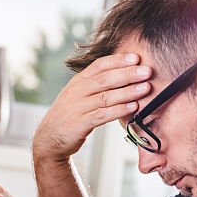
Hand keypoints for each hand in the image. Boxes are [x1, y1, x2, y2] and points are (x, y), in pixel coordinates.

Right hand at [33, 53, 152, 162]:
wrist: (49, 138)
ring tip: (145, 88)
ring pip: (105, 96)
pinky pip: (102, 115)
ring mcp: (77, 107)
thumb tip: (126, 75)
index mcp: (78, 81)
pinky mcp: (79, 123)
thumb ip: (97, 85)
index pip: (99, 65)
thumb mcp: (80, 95)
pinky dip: (119, 110)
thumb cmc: (71, 115)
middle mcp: (77, 91)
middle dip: (128, 74)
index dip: (118, 60)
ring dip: (128, 92)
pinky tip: (133, 107)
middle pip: (105, 79)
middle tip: (147, 71)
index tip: (136, 58)